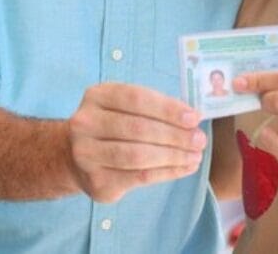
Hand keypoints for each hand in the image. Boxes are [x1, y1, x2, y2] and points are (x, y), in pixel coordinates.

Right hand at [67, 82, 205, 202]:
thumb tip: (192, 119)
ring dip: (173, 156)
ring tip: (195, 156)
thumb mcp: (125, 107)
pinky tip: (184, 168)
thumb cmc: (112, 127)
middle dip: (175, 135)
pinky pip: (138, 177)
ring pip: (138, 155)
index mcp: (97, 96)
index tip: (194, 118)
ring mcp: (86, 154)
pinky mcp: (96, 181)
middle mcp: (86, 123)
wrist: (77, 158)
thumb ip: (154, 108)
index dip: (168, 108)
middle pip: (138, 128)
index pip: (136, 98)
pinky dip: (166, 173)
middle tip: (200, 140)